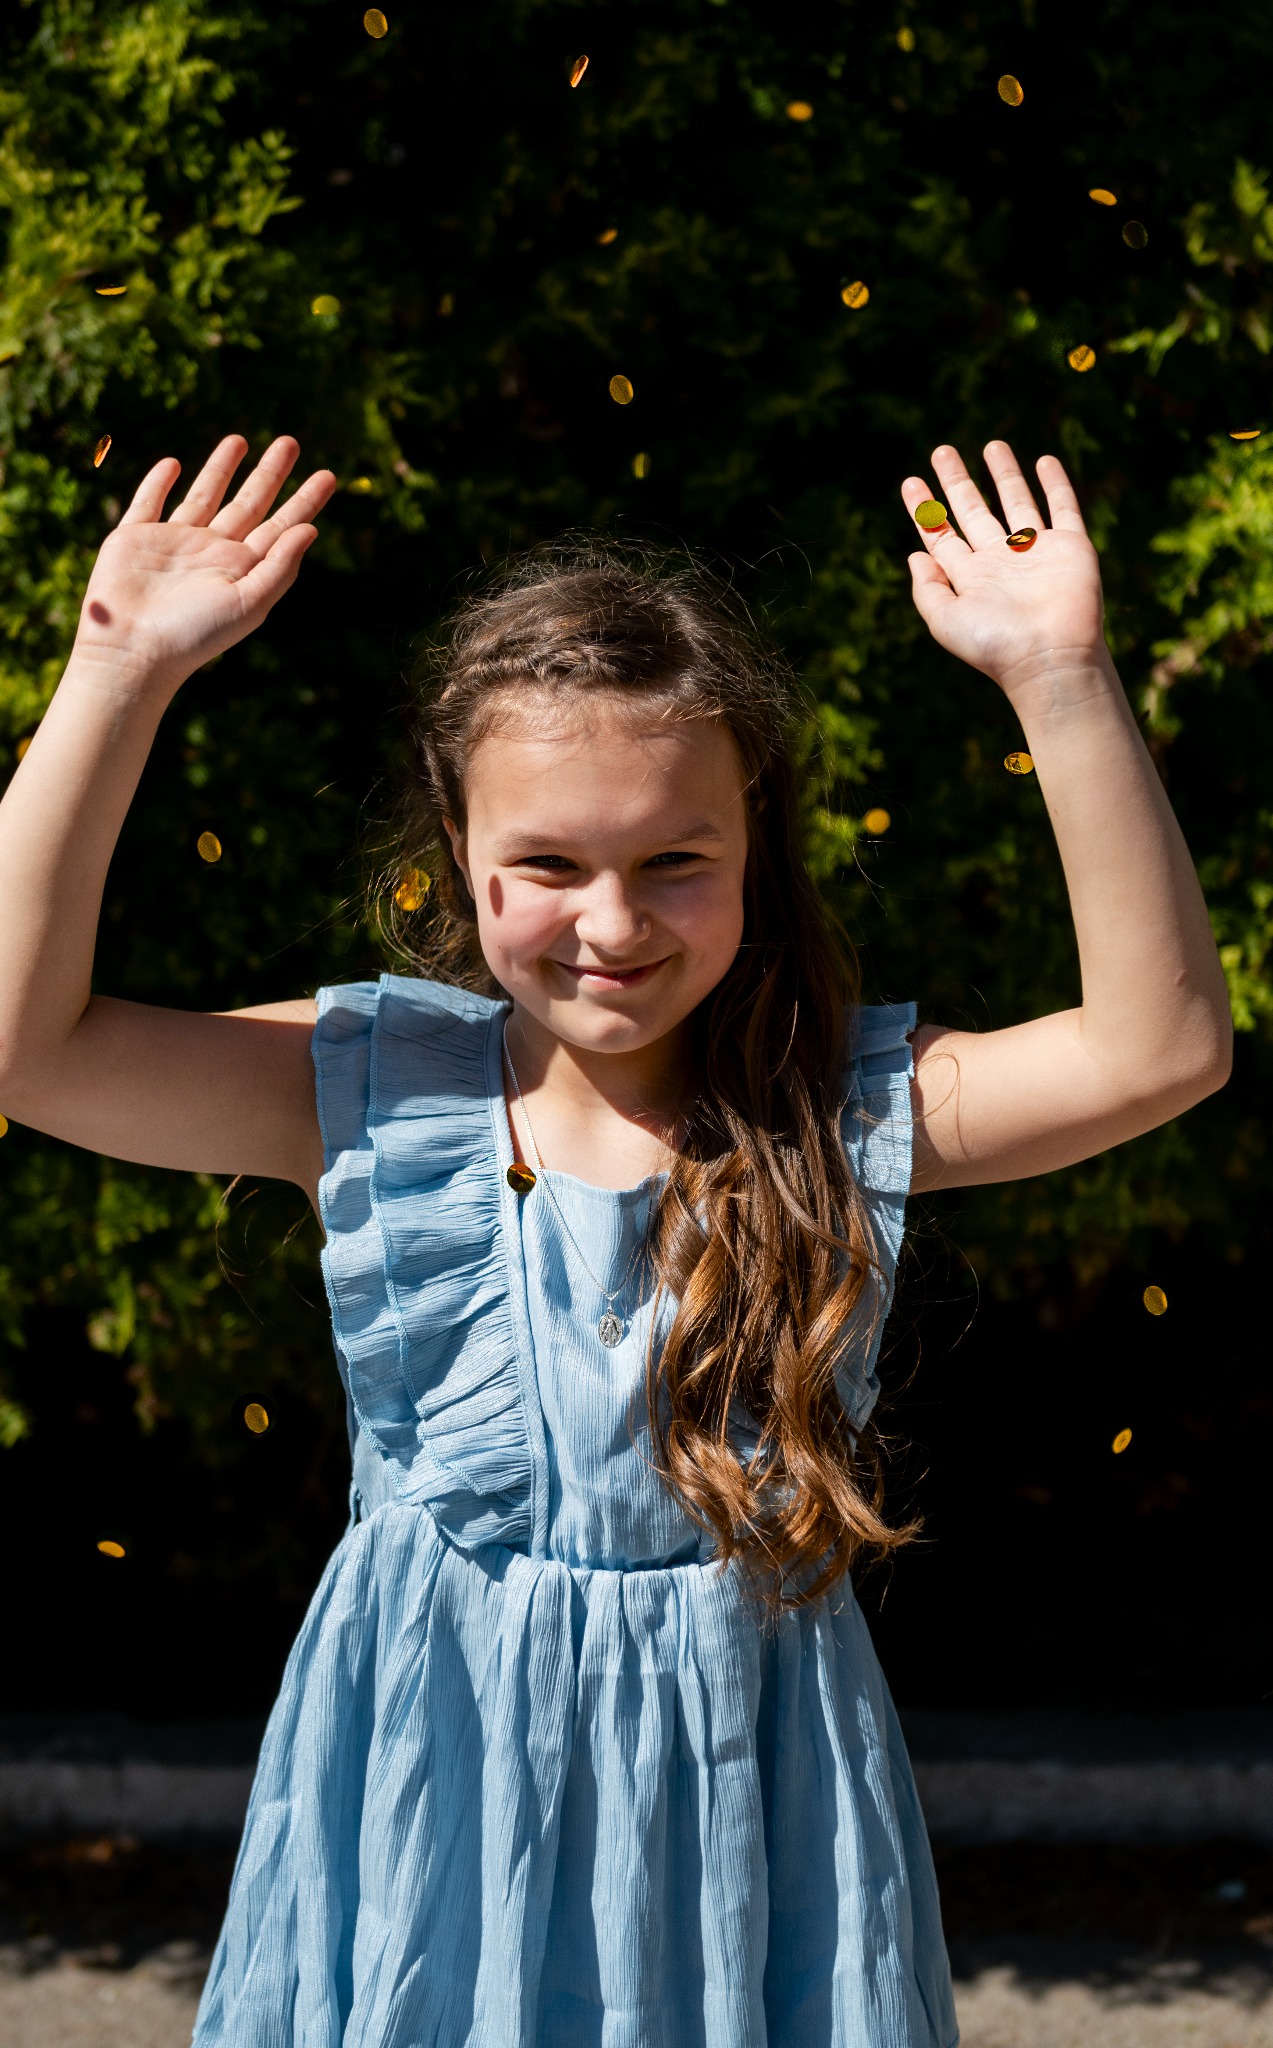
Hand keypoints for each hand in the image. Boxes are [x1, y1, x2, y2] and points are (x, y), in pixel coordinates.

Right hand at [71, 436, 336, 696]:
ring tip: (239, 440)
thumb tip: (311, 529)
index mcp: (241, 569)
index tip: (328, 475)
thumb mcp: (248, 602)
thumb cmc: (195, 634)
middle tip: (291, 442)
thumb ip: (280, 565)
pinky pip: (149, 502)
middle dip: (270, 474)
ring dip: (220, 469)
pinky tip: (172, 464)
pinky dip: (158, 482)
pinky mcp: (135, 538)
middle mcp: (212, 553)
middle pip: (249, 504)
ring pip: (204, 496)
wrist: (134, 649)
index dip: (304, 501)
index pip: (280, 527)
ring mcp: (174, 543)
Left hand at [901, 442, 1106, 700]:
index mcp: (970, 578)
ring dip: (1003, 474)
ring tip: (992, 445)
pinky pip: (1062, 508)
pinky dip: (1055, 484)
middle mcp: (1000, 562)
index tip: (910, 482)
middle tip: (942, 451)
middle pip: (973, 511)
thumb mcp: (946, 620)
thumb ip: (927, 588)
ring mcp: (1036, 552)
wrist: (1050, 656)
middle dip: (957, 482)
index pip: (941, 535)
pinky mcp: (1070, 547)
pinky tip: (1044, 461)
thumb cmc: (995, 645)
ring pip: (1016, 502)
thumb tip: (914, 554)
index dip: (925, 509)